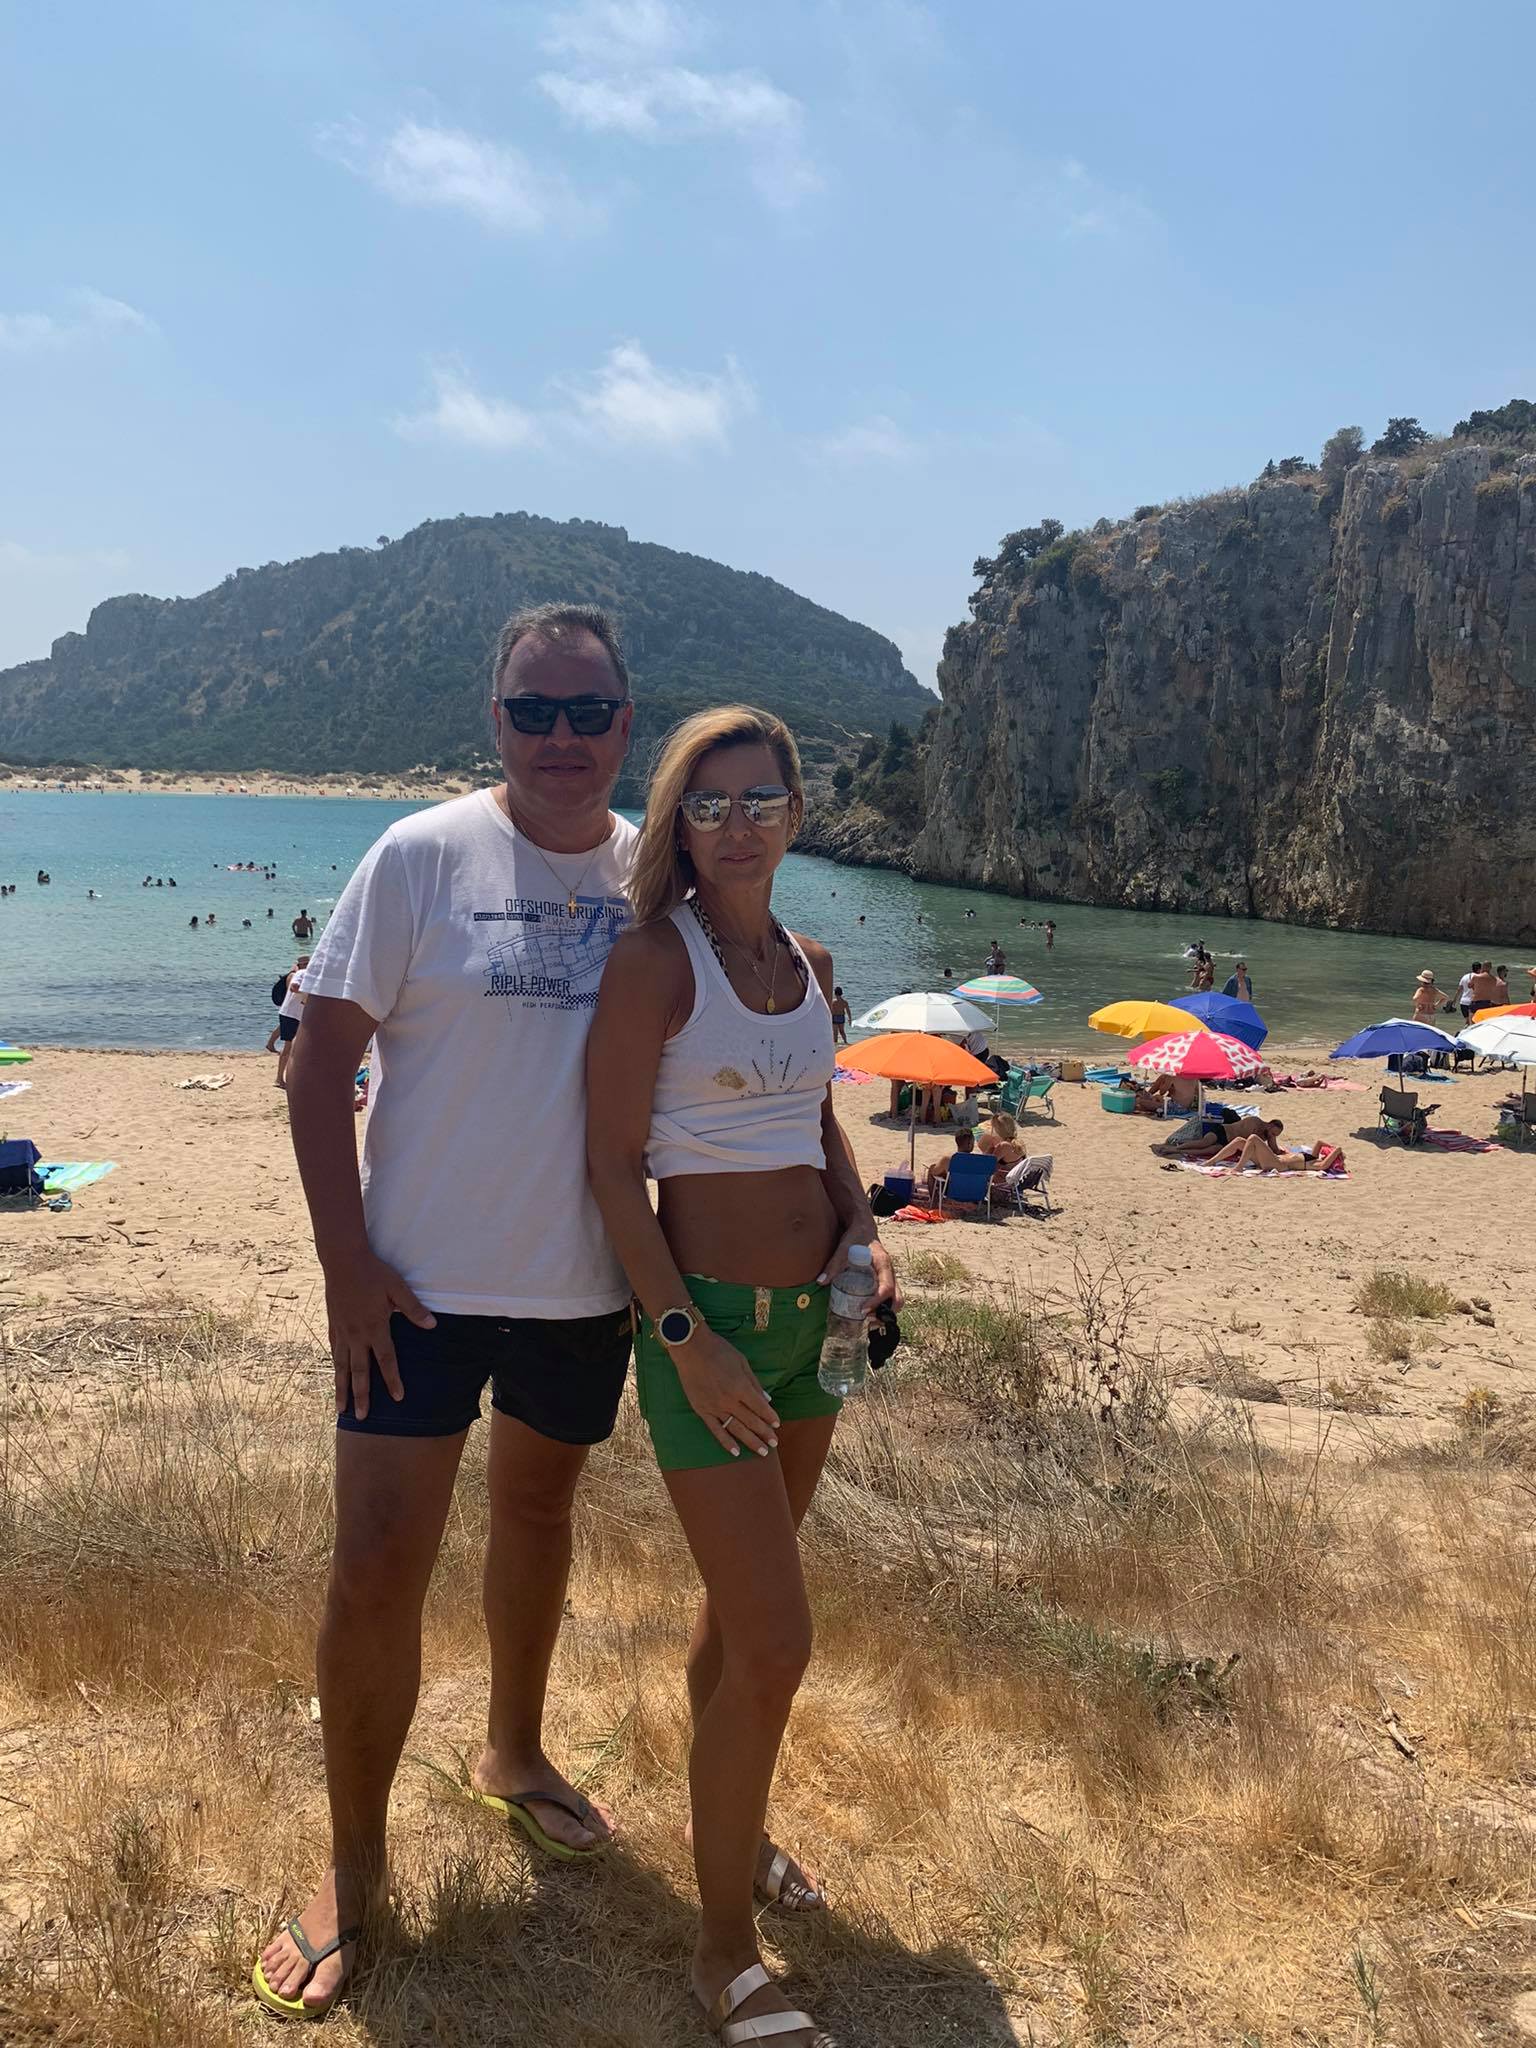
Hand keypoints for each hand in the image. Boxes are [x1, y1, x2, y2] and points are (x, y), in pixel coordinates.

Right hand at [323, 1251, 435, 1420]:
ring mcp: (342, 1332)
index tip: (397, 1398)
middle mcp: (356, 1335)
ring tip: (341, 1409)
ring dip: (342, 1389)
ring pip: (342, 1367)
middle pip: (359, 1372)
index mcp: (375, 1327)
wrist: (343, 1261)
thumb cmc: (373, 1273)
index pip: (386, 1360)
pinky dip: (335, 1368)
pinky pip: (334, 1353)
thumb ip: (413, 1309)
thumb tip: (432, 1325)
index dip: (392, 1380)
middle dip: (362, 1396)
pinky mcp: (333, 1326)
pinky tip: (336, 1376)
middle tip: (361, 1418)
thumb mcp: (398, 1288)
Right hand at [669, 1325, 779, 1457]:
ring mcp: (714, 1407)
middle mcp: (729, 1400)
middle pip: (751, 1421)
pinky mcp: (702, 1410)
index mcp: (741, 1387)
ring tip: (762, 1452)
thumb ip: (754, 1383)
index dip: (770, 1417)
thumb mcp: (742, 1362)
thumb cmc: (719, 1351)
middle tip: (774, 1443)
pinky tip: (735, 1452)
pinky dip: (726, 1442)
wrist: (691, 1348)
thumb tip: (767, 1399)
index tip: (777, 1424)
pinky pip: (716, 1430)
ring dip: (750, 1441)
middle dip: (765, 1433)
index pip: (760, 1407)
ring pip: (736, 1429)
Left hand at [818, 1226, 901, 1313]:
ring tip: (867, 1318)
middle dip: (886, 1312)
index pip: (886, 1288)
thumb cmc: (856, 1236)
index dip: (876, 1302)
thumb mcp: (844, 1248)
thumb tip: (821, 1282)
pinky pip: (890, 1296)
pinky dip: (883, 1306)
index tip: (863, 1310)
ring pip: (896, 1299)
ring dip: (885, 1312)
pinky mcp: (885, 1279)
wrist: (864, 1227)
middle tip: (867, 1318)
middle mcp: (890, 1272)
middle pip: (898, 1298)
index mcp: (883, 1264)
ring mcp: (889, 1276)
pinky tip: (868, 1310)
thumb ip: (834, 1265)